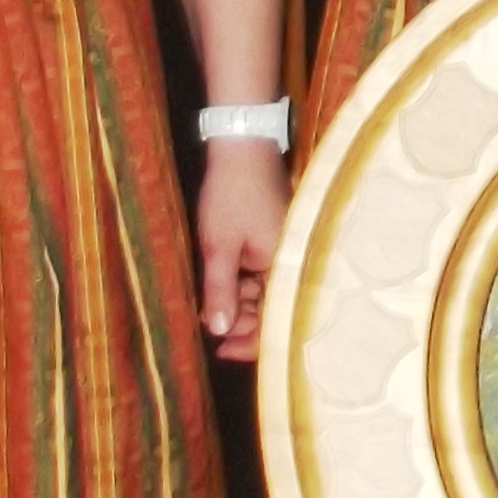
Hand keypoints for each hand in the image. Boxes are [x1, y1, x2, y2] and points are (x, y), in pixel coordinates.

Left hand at [196, 141, 289, 365]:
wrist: (243, 147)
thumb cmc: (231, 195)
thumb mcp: (219, 246)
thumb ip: (220, 291)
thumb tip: (218, 332)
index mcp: (284, 265)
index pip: (274, 319)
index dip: (248, 342)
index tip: (219, 350)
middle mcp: (290, 261)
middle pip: (270, 308)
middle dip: (238, 322)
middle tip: (207, 326)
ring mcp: (283, 249)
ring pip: (263, 292)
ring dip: (237, 302)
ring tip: (206, 304)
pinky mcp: (274, 239)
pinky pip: (260, 273)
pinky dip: (240, 282)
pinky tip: (219, 283)